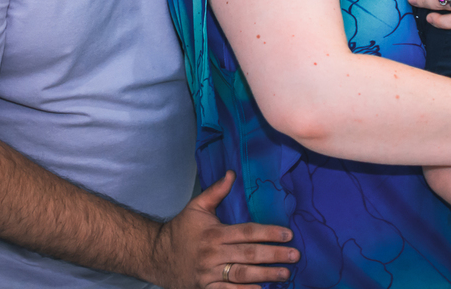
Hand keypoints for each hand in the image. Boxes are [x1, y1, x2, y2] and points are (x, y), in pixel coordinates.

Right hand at [152, 171, 298, 288]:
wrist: (156, 256)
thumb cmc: (180, 230)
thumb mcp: (196, 207)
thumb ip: (216, 192)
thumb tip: (232, 173)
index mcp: (214, 233)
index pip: (247, 232)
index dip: (269, 233)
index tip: (288, 234)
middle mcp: (213, 253)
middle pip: (248, 255)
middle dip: (274, 255)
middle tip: (295, 255)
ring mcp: (208, 274)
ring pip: (241, 275)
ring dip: (266, 275)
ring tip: (285, 274)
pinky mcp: (205, 288)